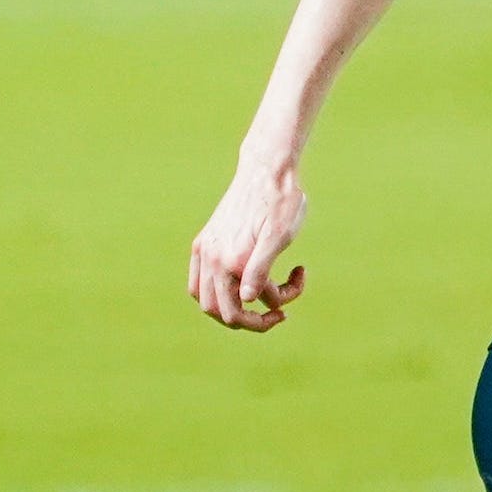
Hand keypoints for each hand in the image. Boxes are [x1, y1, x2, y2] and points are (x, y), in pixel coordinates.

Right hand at [188, 159, 308, 330]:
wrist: (266, 170)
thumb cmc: (282, 202)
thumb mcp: (279, 236)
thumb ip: (261, 268)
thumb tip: (246, 300)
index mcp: (232, 259)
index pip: (246, 308)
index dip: (274, 309)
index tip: (293, 291)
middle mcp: (212, 257)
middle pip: (220, 312)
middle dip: (251, 320)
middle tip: (279, 312)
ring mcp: (204, 250)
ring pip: (205, 301)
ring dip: (232, 310)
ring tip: (260, 301)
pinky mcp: (204, 242)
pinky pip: (198, 282)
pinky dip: (216, 293)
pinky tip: (240, 284)